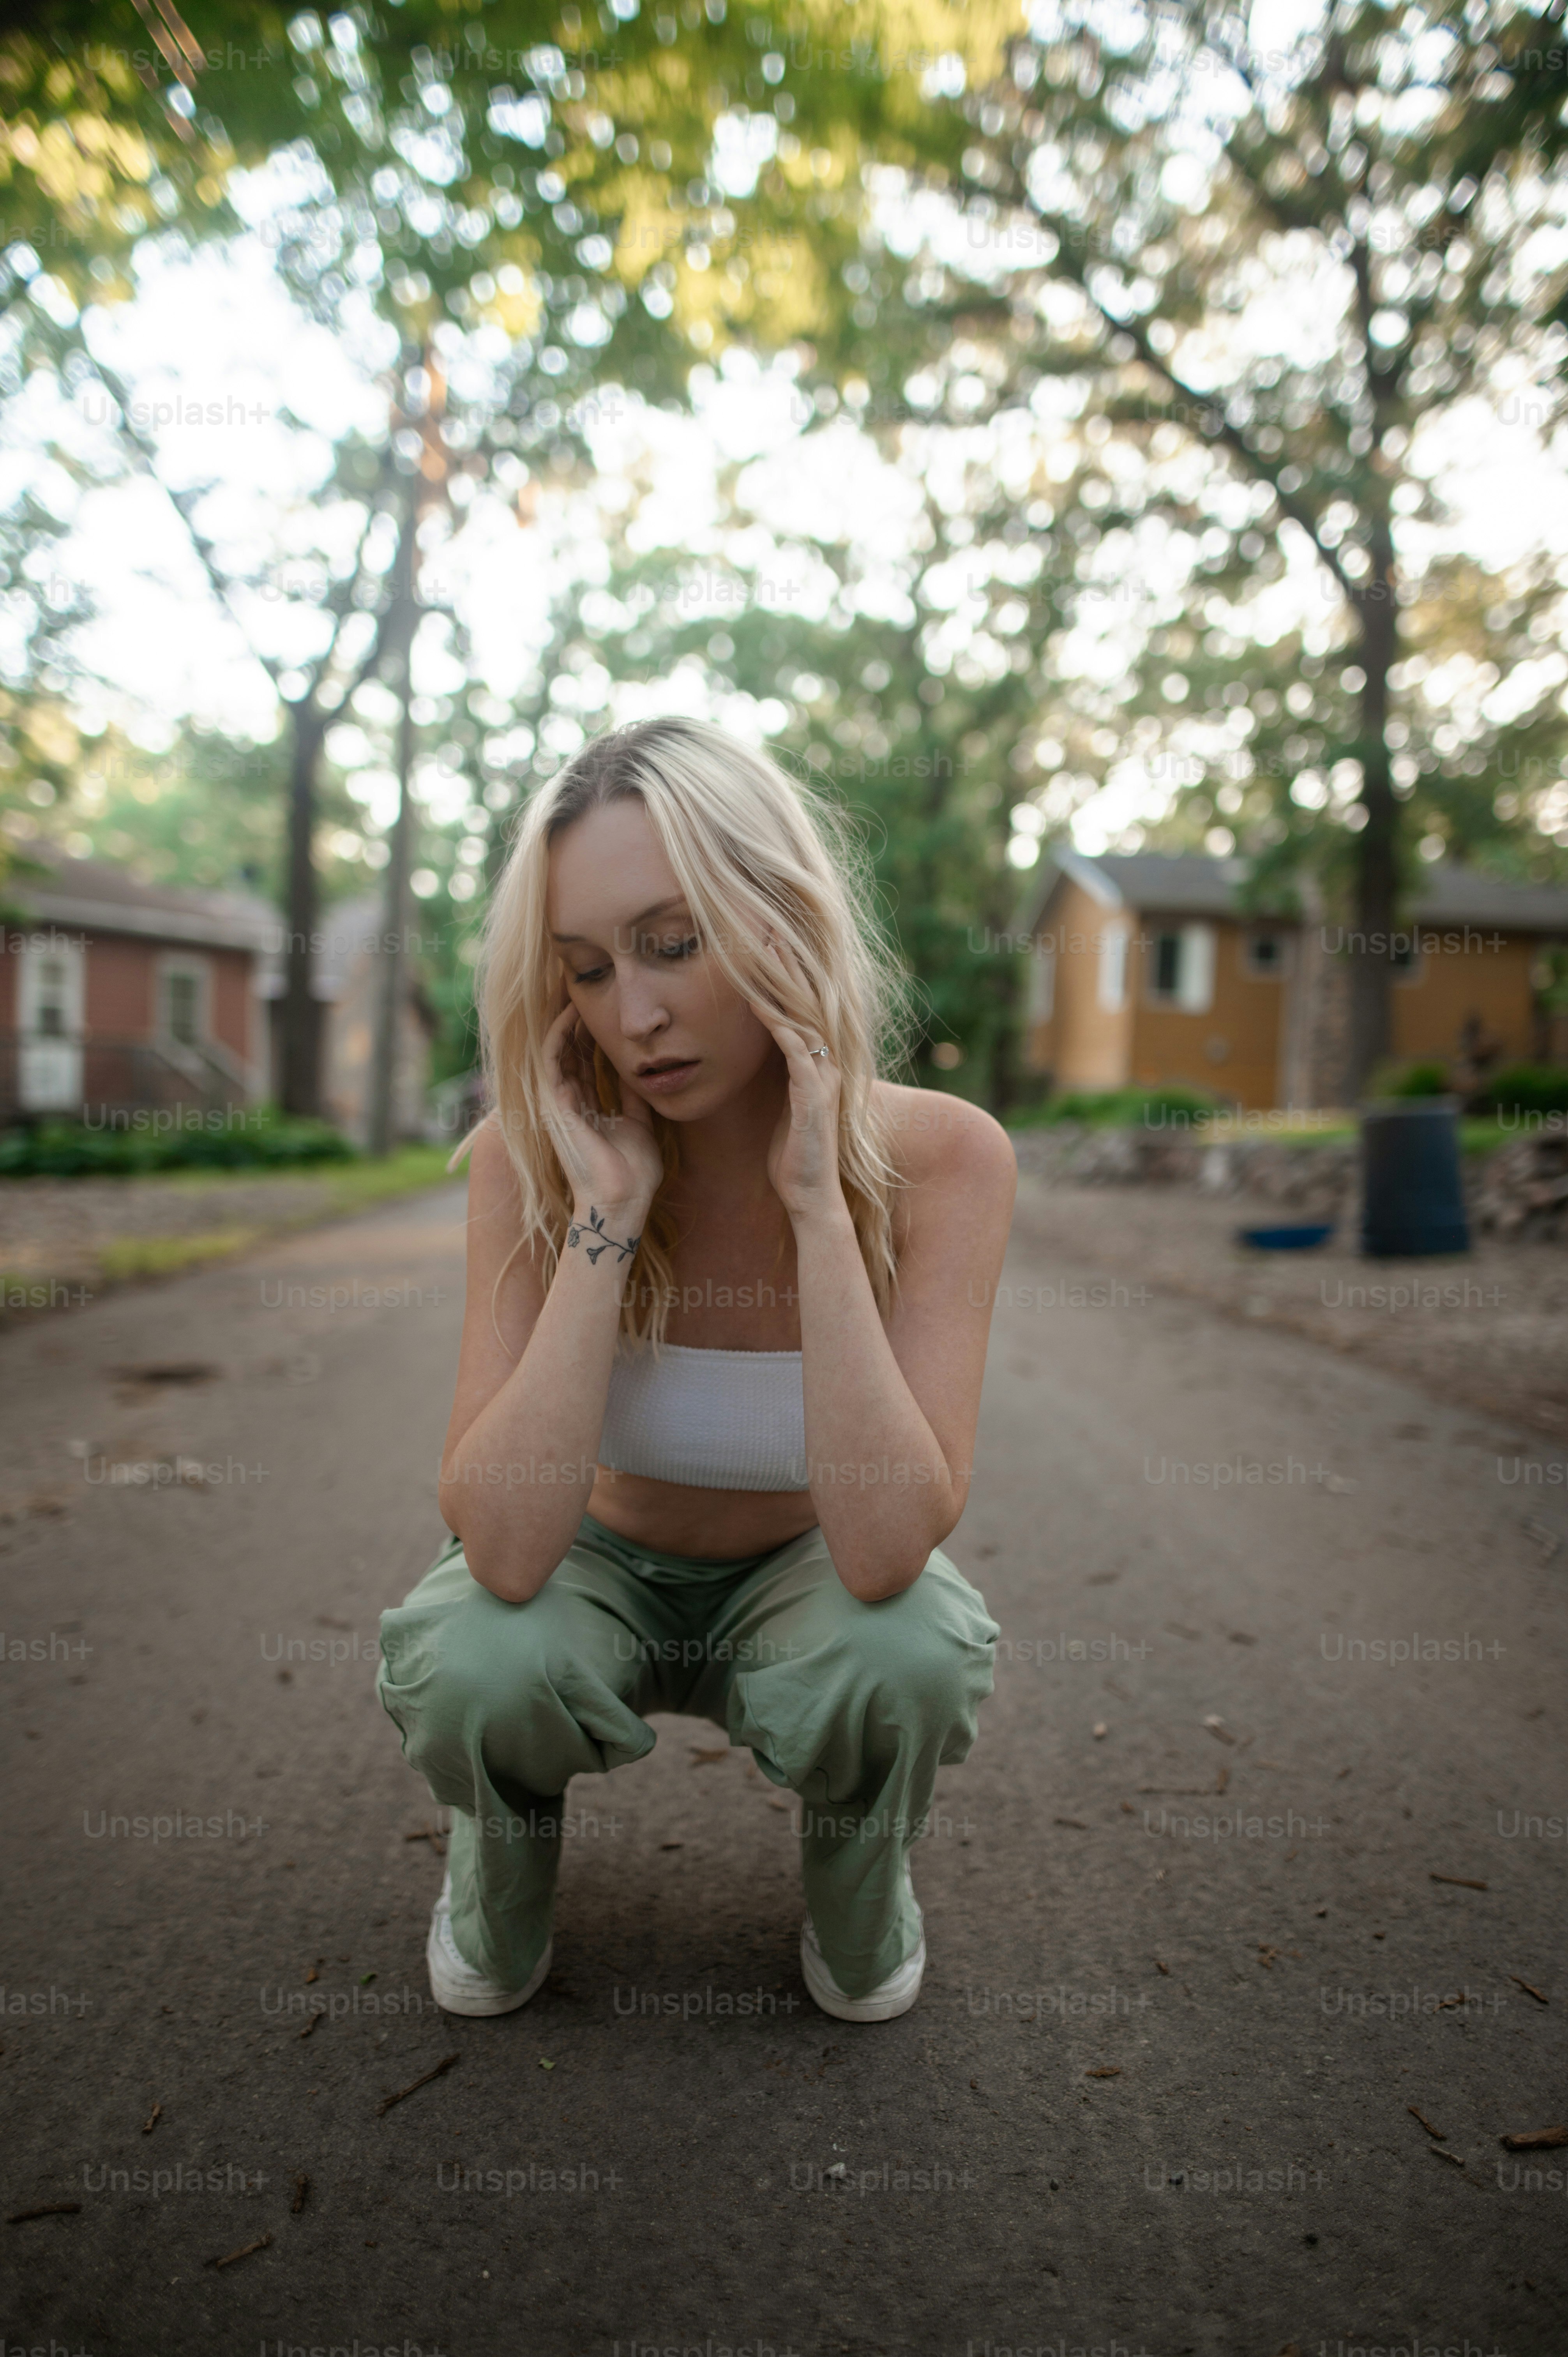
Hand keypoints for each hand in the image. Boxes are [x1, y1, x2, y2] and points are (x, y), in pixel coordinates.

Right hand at [541, 997, 662, 1220]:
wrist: (622, 1201)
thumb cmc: (633, 1173)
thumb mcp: (639, 1125)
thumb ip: (634, 1098)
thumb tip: (640, 1070)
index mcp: (585, 1107)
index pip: (585, 1060)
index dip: (594, 1033)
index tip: (608, 1009)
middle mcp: (567, 1101)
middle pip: (570, 1050)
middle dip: (580, 1020)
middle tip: (592, 990)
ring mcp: (557, 1102)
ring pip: (558, 1048)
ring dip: (568, 1019)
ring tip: (580, 990)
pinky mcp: (554, 1104)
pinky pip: (552, 1058)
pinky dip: (560, 1033)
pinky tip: (574, 1011)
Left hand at [746, 937, 845, 1223]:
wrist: (810, 1196)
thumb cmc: (794, 1154)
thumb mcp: (785, 1103)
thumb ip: (783, 1074)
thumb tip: (770, 1050)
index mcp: (818, 1062)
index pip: (802, 1005)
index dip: (786, 971)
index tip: (765, 937)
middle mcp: (826, 1063)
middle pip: (807, 999)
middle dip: (788, 961)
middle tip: (765, 924)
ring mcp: (823, 1077)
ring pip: (802, 1016)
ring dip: (780, 981)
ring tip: (761, 947)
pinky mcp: (813, 1096)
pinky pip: (794, 1050)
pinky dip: (776, 1023)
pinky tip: (756, 1001)